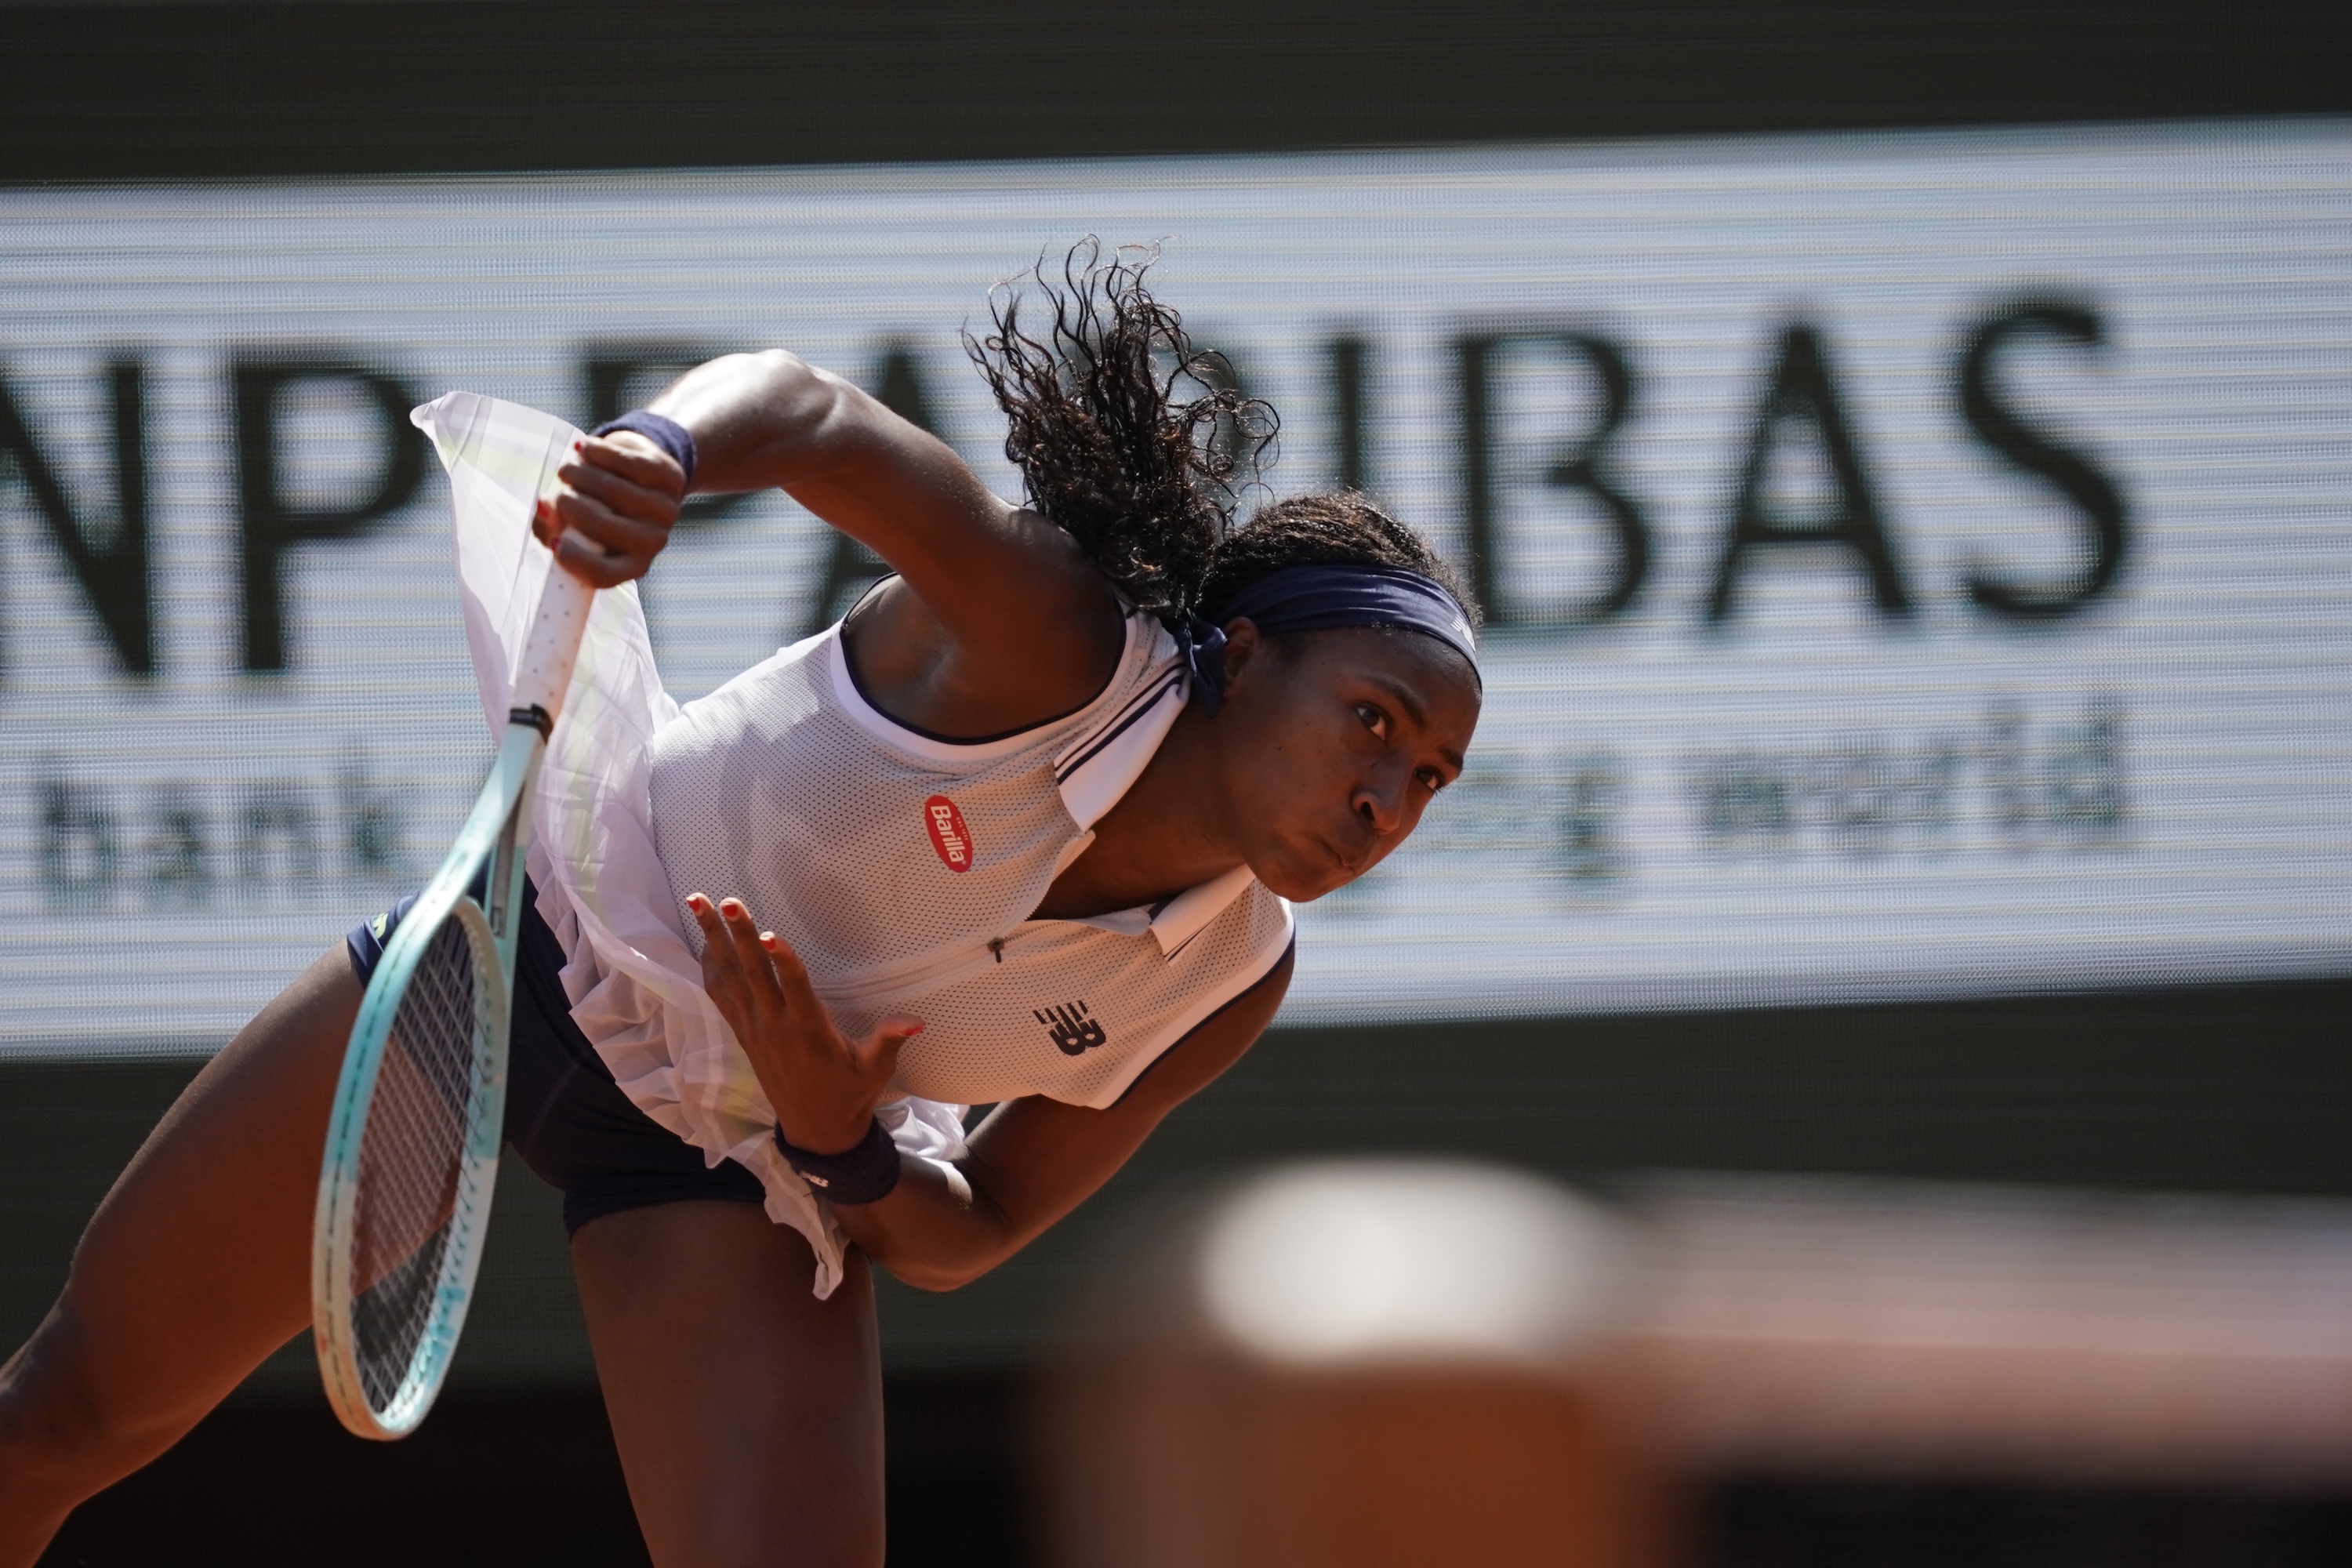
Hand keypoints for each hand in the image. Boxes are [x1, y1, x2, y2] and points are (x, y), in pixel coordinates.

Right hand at [533, 430, 685, 587]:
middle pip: (605, 527)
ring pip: (614, 491)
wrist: (642, 475)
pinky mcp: (671, 478)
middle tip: (558, 494)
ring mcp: (666, 510)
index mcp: (631, 564)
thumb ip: (552, 525)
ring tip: (567, 470)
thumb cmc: (598, 508)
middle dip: (571, 506)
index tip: (555, 542)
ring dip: (581, 475)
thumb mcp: (574, 525)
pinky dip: (599, 453)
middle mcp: (653, 541)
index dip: (575, 560)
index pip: (603, 574)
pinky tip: (584, 449)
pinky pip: (628, 463)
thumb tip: (544, 508)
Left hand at [686, 892, 922, 1155]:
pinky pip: (722, 996)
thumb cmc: (850, 1095)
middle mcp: (775, 1026)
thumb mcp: (876, 1070)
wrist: (816, 1131)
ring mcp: (754, 1029)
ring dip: (715, 941)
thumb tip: (916, 1021)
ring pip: (731, 978)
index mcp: (809, 1031)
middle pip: (754, 974)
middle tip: (727, 901)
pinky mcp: (744, 1034)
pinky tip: (705, 941)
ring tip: (699, 904)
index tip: (771, 934)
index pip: (795, 988)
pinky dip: (711, 967)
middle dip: (740, 935)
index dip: (784, 960)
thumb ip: (890, 1041)